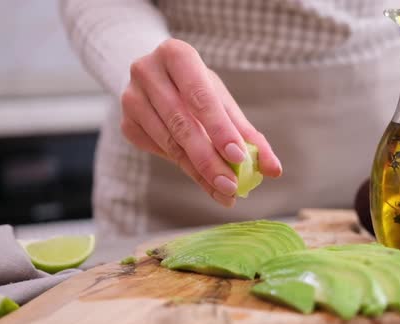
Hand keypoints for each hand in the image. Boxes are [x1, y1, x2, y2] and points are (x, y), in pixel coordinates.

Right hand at [120, 39, 281, 206]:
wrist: (157, 80)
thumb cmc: (197, 88)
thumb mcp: (222, 101)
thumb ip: (248, 134)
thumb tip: (274, 169)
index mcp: (176, 54)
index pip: (200, 97)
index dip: (220, 129)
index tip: (239, 158)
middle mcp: (147, 71)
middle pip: (182, 125)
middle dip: (210, 160)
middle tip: (232, 187)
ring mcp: (131, 98)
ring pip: (169, 143)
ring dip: (199, 172)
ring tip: (225, 191)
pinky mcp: (126, 123)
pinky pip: (159, 152)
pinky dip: (184, 168)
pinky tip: (204, 179)